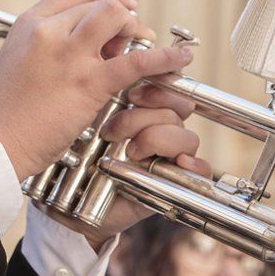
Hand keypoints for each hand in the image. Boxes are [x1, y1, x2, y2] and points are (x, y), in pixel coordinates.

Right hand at [0, 0, 193, 180]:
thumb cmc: (3, 112)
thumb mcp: (18, 62)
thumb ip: (49, 46)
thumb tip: (88, 44)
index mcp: (29, 23)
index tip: (121, 7)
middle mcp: (49, 31)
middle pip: (101, 3)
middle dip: (125, 16)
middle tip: (133, 36)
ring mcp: (69, 55)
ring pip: (117, 18)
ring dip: (137, 30)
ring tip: (145, 47)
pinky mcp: (88, 83)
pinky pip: (136, 62)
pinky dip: (164, 58)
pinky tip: (180, 59)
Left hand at [37, 83, 211, 250]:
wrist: (74, 204)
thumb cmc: (79, 161)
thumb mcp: (88, 124)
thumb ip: (103, 96)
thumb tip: (118, 71)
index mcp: (143, 112)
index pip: (167, 89)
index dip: (158, 87)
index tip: (133, 94)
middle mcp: (160, 131)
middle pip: (175, 109)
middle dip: (143, 116)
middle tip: (113, 131)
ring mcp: (170, 156)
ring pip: (185, 135)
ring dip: (156, 139)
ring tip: (129, 152)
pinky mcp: (176, 182)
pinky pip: (200, 168)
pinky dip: (191, 164)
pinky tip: (175, 163)